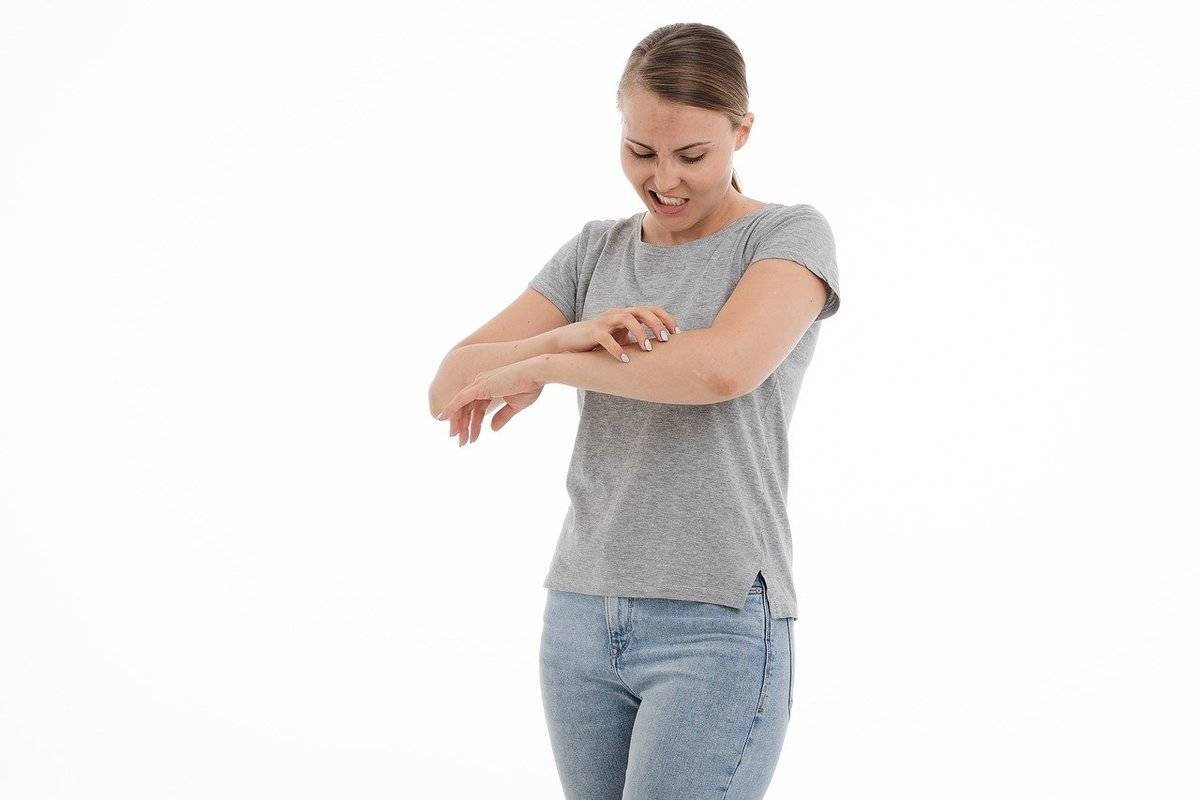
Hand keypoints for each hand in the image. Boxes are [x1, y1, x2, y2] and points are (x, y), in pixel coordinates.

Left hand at [436, 357, 545, 445]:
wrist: (536, 373)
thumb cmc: (530, 385)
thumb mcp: (515, 406)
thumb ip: (502, 417)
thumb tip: (492, 429)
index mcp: (489, 387)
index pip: (476, 408)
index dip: (474, 423)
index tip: (471, 437)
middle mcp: (481, 384)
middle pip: (467, 408)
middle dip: (464, 426)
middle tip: (460, 442)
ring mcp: (479, 384)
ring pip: (462, 406)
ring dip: (458, 424)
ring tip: (457, 439)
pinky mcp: (479, 386)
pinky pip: (460, 399)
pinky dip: (450, 408)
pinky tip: (442, 418)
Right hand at [555, 306, 679, 360]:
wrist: (569, 342)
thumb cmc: (600, 342)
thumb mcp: (622, 338)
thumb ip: (638, 340)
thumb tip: (662, 352)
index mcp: (627, 314)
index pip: (652, 309)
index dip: (666, 318)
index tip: (677, 333)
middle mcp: (618, 314)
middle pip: (642, 311)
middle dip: (656, 324)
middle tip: (665, 339)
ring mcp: (605, 321)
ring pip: (626, 318)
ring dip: (640, 332)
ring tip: (647, 349)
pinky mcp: (593, 332)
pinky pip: (606, 338)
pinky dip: (617, 349)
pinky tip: (625, 360)